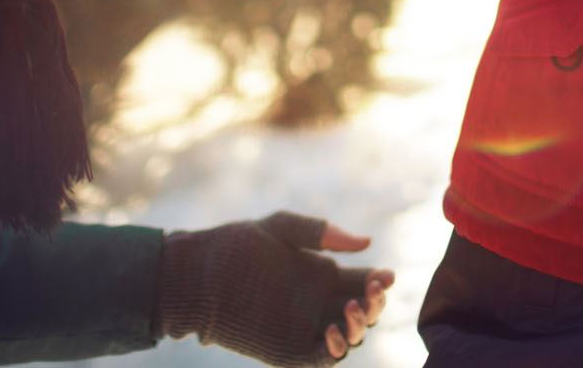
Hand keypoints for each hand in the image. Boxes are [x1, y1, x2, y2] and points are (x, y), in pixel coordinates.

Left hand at [158, 211, 395, 366]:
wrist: (196, 276)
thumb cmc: (236, 246)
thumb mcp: (281, 228)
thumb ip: (321, 232)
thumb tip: (366, 243)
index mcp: (321, 274)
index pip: (364, 282)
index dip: (380, 281)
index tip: (385, 276)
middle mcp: (318, 303)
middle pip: (364, 311)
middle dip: (376, 304)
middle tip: (371, 292)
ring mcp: (305, 328)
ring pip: (349, 337)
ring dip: (359, 327)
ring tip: (351, 309)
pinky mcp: (288, 350)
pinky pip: (322, 358)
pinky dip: (335, 350)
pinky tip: (333, 331)